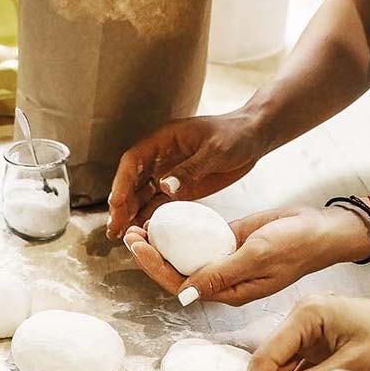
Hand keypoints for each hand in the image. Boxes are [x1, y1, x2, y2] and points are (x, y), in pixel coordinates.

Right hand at [107, 110, 267, 238]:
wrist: (255, 138)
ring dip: (130, 214)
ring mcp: (168, 174)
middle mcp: (160, 158)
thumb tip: (165, 186)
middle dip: (120, 205)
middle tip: (114, 228)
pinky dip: (148, 217)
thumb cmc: (236, 135)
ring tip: (121, 235)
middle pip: (131, 181)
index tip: (117, 203)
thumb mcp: (215, 150)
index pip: (133, 161)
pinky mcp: (179, 188)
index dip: (121, 182)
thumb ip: (190, 169)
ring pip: (141, 196)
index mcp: (163, 140)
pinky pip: (158, 204)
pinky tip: (142, 232)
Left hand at [122, 204, 369, 305]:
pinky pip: (198, 239)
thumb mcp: (258, 257)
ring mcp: (224, 261)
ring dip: (160, 244)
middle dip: (150, 256)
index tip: (137, 247)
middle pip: (175, 272)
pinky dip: (180, 231)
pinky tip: (163, 218)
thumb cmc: (297, 246)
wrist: (322, 229)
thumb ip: (222, 274)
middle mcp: (221, 280)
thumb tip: (184, 294)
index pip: (180, 284)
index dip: (155, 268)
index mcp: (226, 291)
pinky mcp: (228, 242)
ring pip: (183, 256)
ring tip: (138, 226)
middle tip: (129, 233)